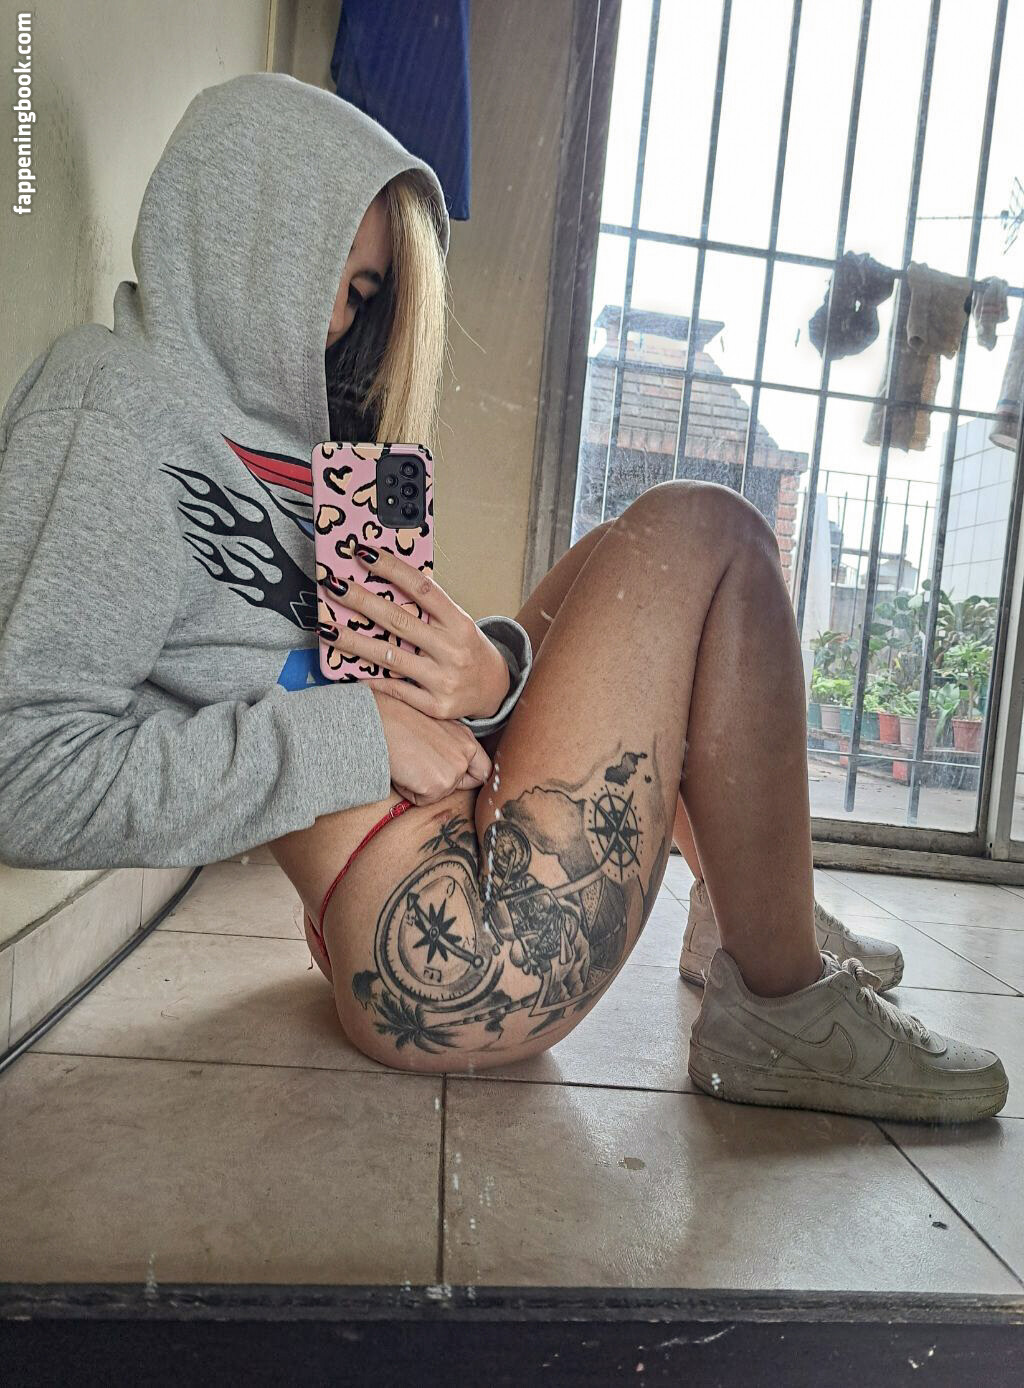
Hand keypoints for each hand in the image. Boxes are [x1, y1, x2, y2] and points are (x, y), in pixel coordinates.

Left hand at [318, 543, 510, 721]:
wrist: (496, 690)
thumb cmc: (467, 649)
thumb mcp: (457, 622)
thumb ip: (428, 608)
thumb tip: (385, 581)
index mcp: (459, 622)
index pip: (422, 589)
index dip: (392, 569)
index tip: (364, 554)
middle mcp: (453, 650)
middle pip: (399, 621)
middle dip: (361, 601)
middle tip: (334, 585)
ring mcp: (444, 680)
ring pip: (390, 658)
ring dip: (354, 641)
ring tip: (327, 628)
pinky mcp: (436, 706)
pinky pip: (395, 690)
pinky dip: (370, 679)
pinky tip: (346, 668)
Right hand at [369, 689, 491, 804]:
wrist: (380, 719)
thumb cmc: (398, 718)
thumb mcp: (433, 726)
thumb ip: (447, 745)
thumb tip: (440, 763)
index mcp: (466, 737)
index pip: (482, 770)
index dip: (467, 778)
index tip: (450, 777)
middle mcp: (465, 754)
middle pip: (460, 786)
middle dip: (440, 784)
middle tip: (419, 766)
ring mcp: (453, 770)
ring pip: (438, 794)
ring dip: (420, 785)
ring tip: (407, 761)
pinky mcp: (437, 785)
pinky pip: (421, 799)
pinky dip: (408, 790)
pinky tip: (402, 769)